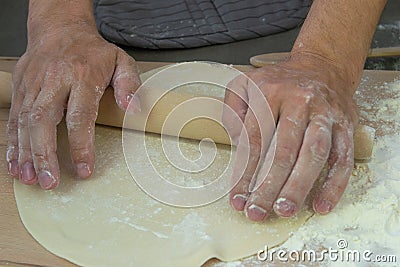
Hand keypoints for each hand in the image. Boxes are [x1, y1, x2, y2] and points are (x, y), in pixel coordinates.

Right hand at [6, 21, 140, 188]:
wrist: (60, 29)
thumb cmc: (92, 51)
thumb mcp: (121, 60)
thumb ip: (129, 84)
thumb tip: (134, 110)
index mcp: (82, 76)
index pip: (80, 115)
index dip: (81, 145)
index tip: (84, 169)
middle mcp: (54, 81)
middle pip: (44, 120)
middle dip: (44, 155)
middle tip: (50, 182)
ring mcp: (34, 85)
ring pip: (25, 122)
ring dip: (25, 153)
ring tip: (30, 179)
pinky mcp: (21, 88)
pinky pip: (14, 118)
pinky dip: (13, 143)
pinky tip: (16, 163)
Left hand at [223, 57, 357, 220]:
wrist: (322, 66)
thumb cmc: (279, 81)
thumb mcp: (245, 85)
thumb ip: (233, 111)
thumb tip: (236, 143)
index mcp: (270, 92)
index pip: (255, 139)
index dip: (245, 173)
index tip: (237, 198)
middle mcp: (299, 102)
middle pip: (283, 151)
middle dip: (268, 186)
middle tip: (257, 212)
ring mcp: (325, 113)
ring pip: (313, 155)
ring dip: (298, 187)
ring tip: (284, 210)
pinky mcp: (346, 124)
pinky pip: (342, 158)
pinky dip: (334, 184)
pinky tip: (321, 205)